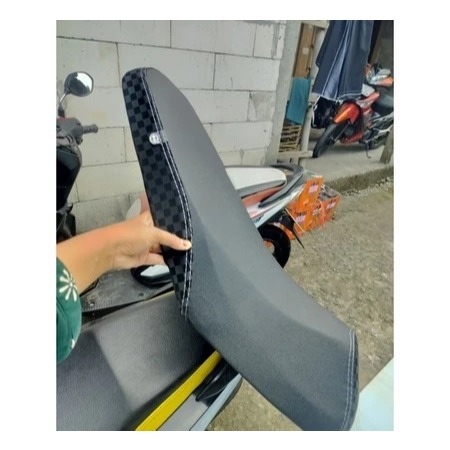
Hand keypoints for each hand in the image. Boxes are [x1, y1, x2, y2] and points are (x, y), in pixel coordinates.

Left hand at [57, 211, 190, 292]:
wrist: (110, 251)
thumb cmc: (129, 235)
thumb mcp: (154, 233)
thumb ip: (171, 240)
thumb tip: (187, 245)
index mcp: (149, 219)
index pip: (165, 219)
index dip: (175, 223)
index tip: (190, 227)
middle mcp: (148, 231)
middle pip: (165, 235)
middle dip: (175, 239)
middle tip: (192, 241)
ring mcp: (146, 245)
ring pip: (162, 248)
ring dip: (171, 251)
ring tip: (188, 252)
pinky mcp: (144, 257)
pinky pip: (158, 259)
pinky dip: (166, 261)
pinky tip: (178, 261)